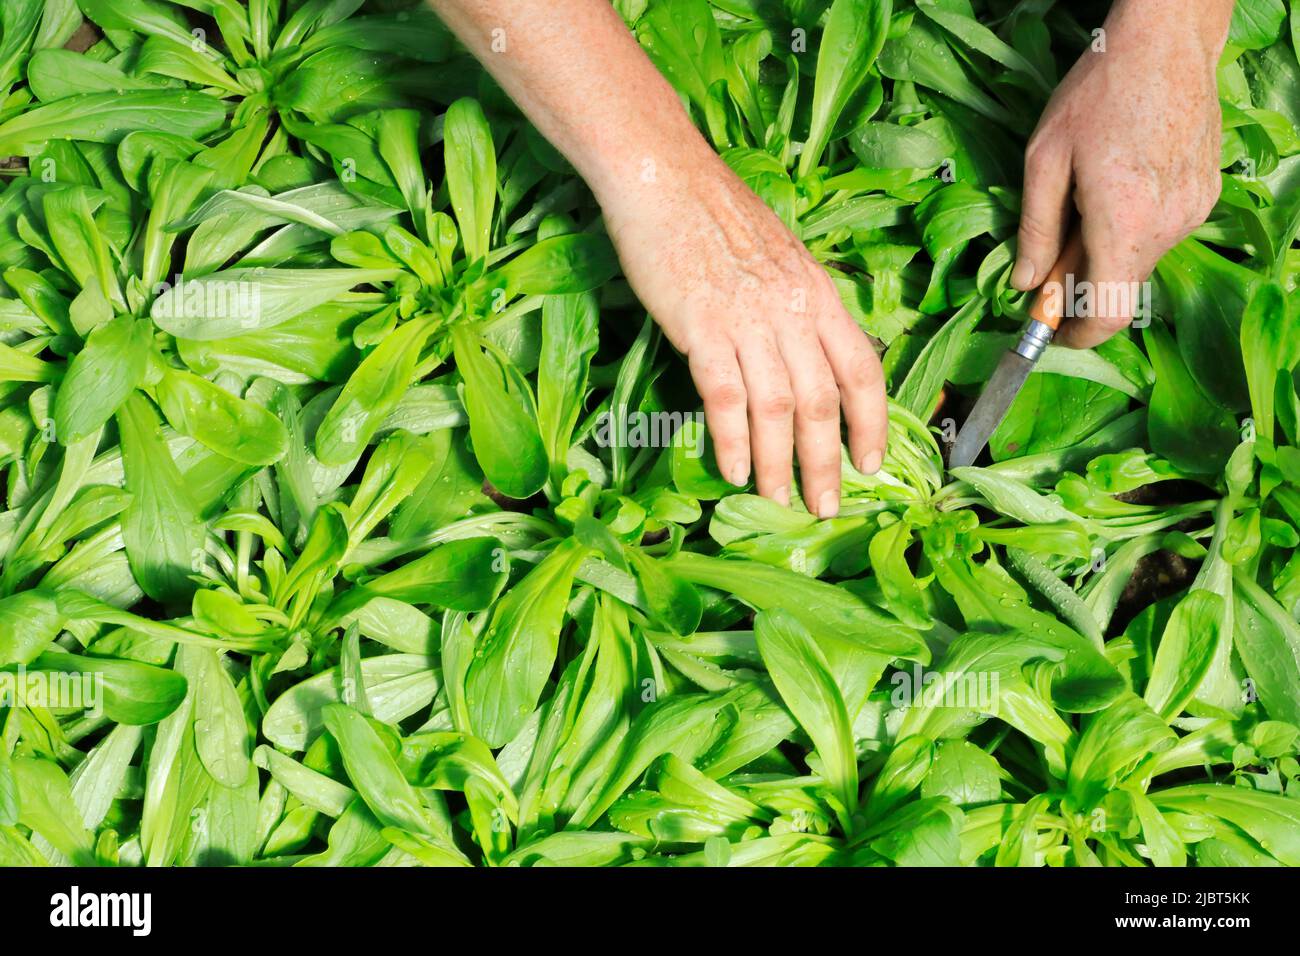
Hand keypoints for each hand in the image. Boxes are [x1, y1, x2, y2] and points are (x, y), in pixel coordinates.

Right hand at [425, 0, 885, 514]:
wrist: (665, 177)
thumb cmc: (716, 213)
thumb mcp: (780, 255)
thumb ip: (800, 304)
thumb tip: (811, 355)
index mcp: (819, 293)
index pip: (862, 369)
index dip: (872, 422)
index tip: (871, 462)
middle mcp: (793, 311)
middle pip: (822, 402)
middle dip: (827, 462)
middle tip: (826, 506)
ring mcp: (748, 319)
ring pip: (778, 409)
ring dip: (780, 463)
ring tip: (778, 499)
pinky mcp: (701, 327)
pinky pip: (725, 397)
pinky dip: (733, 439)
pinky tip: (735, 469)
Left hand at [1012, 0, 1232, 347]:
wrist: (1166, 41)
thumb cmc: (1097, 93)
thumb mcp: (1044, 161)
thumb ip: (1035, 230)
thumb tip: (1026, 285)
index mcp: (1124, 222)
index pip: (1108, 313)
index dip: (1076, 335)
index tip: (1051, 330)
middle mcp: (1167, 225)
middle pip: (1120, 287)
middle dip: (1081, 284)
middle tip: (1050, 252)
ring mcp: (1192, 211)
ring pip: (1139, 260)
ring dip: (1105, 251)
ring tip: (1084, 201)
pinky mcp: (1204, 196)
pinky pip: (1159, 233)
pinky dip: (1130, 229)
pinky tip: (1115, 187)